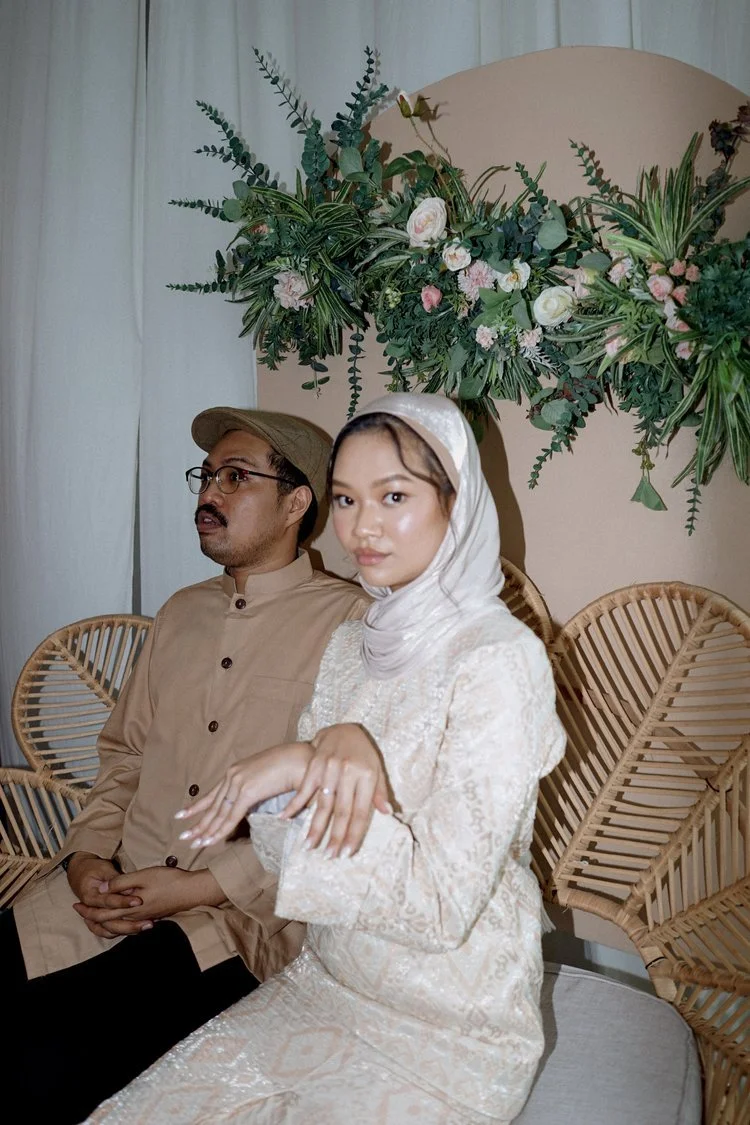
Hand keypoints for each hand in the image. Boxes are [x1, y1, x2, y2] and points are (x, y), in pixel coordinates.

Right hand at [65, 851, 147, 938]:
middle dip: (130, 923)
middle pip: (109, 922)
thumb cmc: (93, 869)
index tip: (139, 901)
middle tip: (148, 921)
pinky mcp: (101, 920)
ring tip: (146, 926)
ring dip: (128, 930)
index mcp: (90, 896)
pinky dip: (122, 932)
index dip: (123, 902)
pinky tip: (138, 929)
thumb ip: (116, 879)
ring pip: (110, 930)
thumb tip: (130, 888)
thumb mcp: (103, 868)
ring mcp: (95, 917)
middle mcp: (91, 910)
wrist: (80, 873)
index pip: (108, 902)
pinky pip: (110, 931)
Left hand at [72, 866, 223, 933]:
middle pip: (107, 922)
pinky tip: (117, 919)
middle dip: (91, 917)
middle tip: (79, 911)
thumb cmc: (168, 881)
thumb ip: (121, 883)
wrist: (192, 891)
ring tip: (93, 916)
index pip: (103, 913)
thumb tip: (102, 888)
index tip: (76, 904)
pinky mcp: (151, 916)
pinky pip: (127, 925)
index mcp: (130, 908)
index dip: (88, 909)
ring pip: (117, 926)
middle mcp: (134, 917)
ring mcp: (143, 919)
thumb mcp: (143, 876)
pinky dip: (116, 923)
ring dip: (103, 921)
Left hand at [174, 742, 312, 847]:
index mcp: (237, 770)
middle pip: (213, 805)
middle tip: (185, 837)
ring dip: (207, 831)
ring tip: (194, 844)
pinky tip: (212, 840)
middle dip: (199, 823)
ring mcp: (239, 782)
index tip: (183, 815)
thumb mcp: (267, 777)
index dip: (198, 806)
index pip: (214, 793)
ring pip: (219, 813)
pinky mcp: (248, 791)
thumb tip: (252, 803)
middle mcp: (233, 774)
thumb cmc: (291, 767)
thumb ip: (256, 789)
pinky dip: (221, 830)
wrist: (303, 759)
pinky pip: (231, 816)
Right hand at [281, 724, 391, 857]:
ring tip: (309, 845)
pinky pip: (304, 788)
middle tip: (329, 856)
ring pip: (322, 803)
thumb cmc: (363, 754)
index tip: (347, 853)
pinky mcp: (315, 764)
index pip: (361, 811)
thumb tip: (388, 813)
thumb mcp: (377, 770)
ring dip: (314, 826)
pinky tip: (285, 818)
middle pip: (341, 811)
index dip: (354, 834)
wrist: (344, 728)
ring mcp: (330, 768)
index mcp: (367, 776)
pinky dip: (294, 804)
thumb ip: (379, 792)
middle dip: (334, 836)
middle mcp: (348, 772)